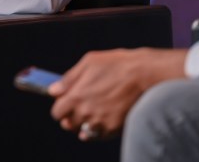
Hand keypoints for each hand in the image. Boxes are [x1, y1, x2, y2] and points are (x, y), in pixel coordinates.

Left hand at [48, 48, 187, 141]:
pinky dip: (96, 130)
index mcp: (76, 96)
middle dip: (70, 115)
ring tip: (91, 111)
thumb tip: (53, 90)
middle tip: (78, 105)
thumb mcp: (88, 62)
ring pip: (82, 132)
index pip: (56, 112)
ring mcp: (100, 122)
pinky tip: (100, 118)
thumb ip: (68, 78)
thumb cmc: (117, 64)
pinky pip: (98, 136)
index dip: (59, 106)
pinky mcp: (113, 129)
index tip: (64, 101)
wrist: (144, 75)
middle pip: (68, 124)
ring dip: (83, 123)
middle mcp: (86, 112)